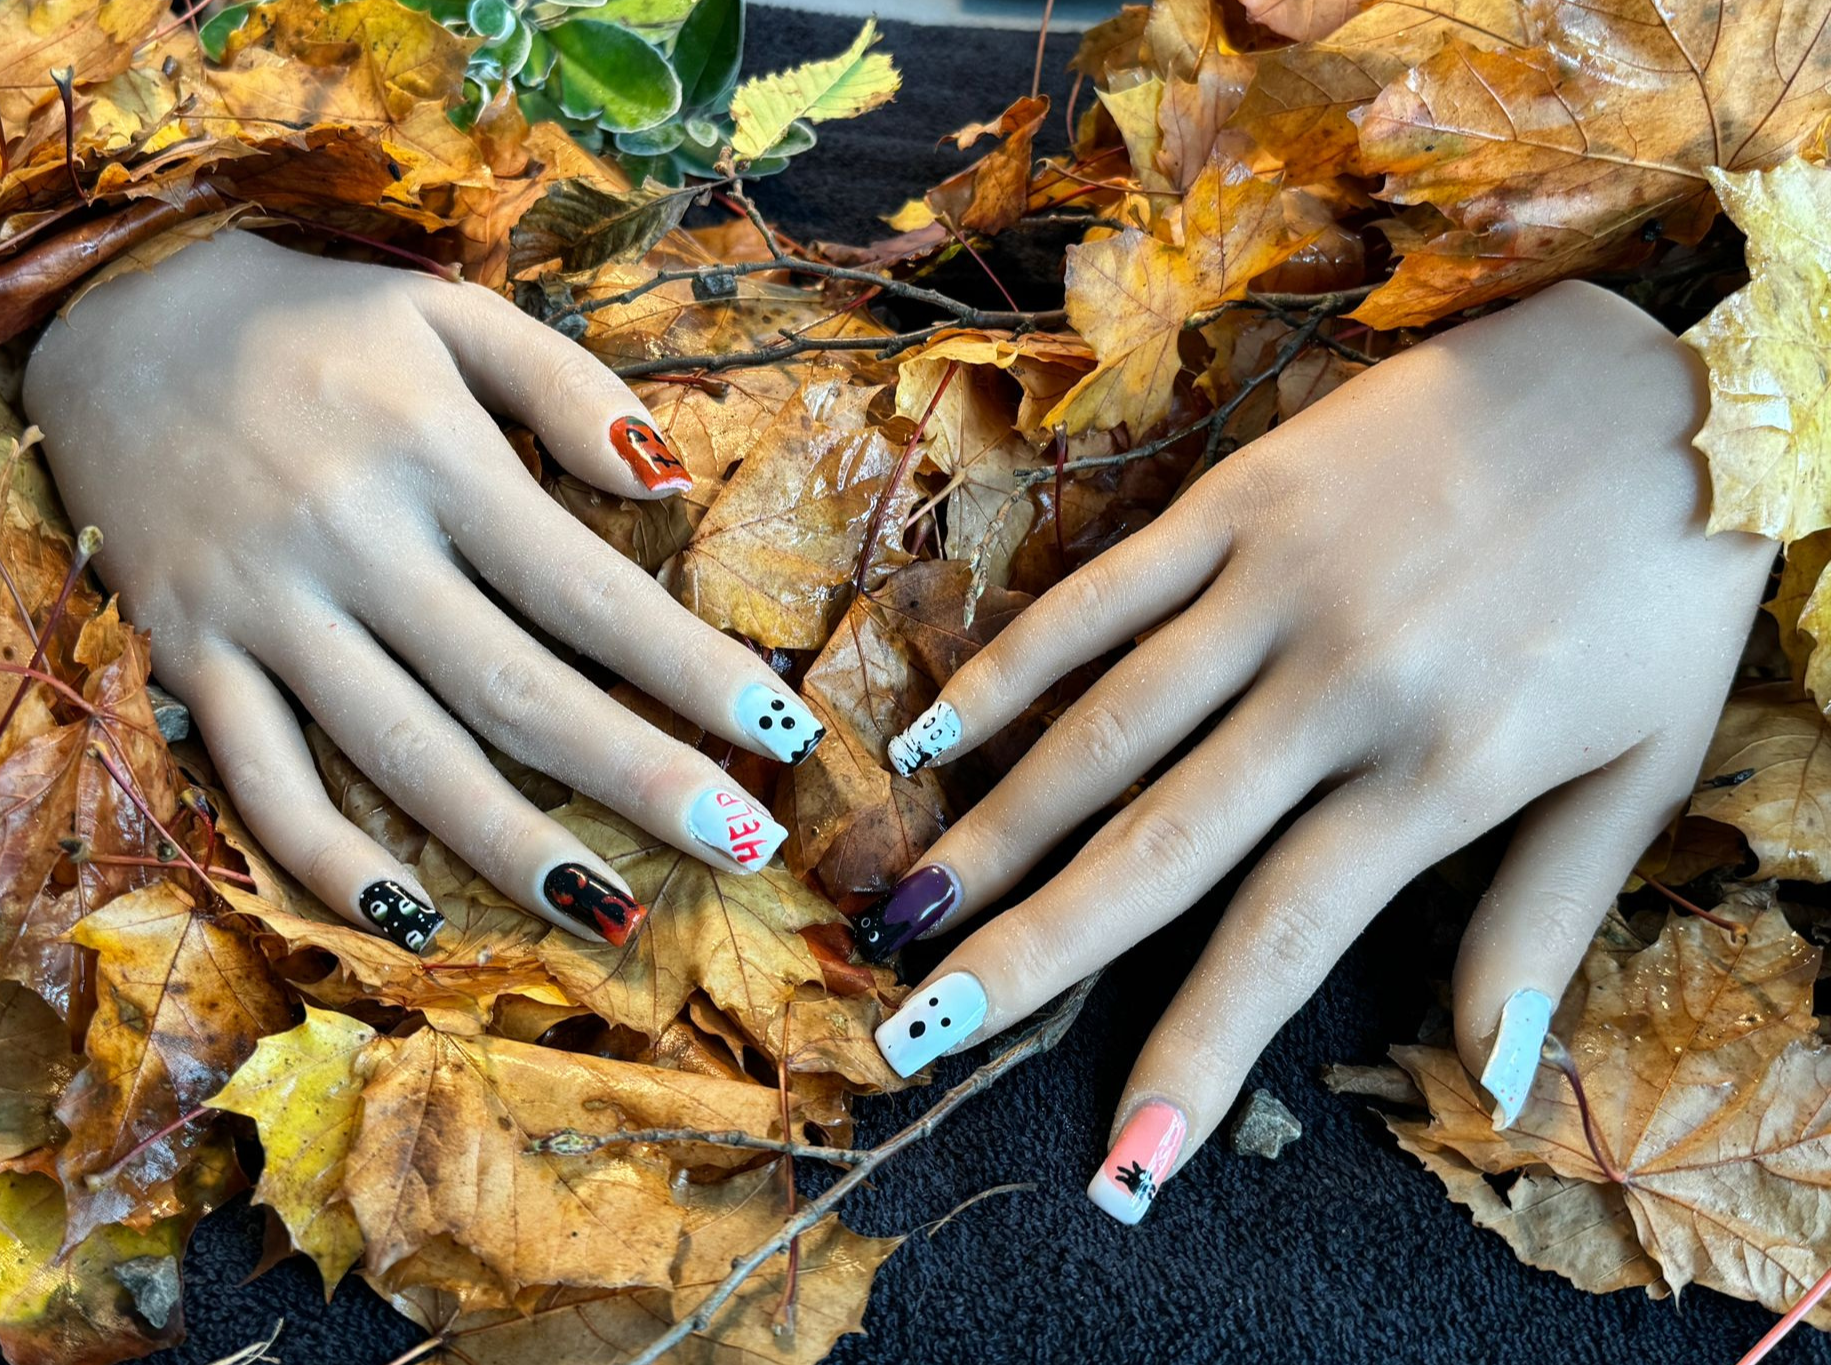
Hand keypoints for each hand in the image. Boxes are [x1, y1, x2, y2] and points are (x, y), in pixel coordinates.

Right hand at [22, 232, 819, 952]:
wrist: (112, 312)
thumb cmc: (311, 324)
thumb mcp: (448, 312)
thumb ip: (566, 385)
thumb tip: (669, 481)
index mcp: (433, 456)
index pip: (589, 588)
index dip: (691, 667)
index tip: (783, 729)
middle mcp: (354, 544)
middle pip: (516, 690)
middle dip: (638, 777)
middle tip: (744, 843)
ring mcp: (264, 612)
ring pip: (402, 756)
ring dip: (513, 846)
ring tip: (614, 912)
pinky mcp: (187, 658)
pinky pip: (258, 781)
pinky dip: (326, 858)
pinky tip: (410, 915)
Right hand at [857, 281, 1774, 1220]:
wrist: (1681, 372)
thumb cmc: (1664, 583)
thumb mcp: (1644, 768)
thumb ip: (1545, 920)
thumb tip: (1488, 1080)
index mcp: (1442, 771)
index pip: (1285, 941)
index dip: (1195, 1056)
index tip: (1120, 1159)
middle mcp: (1343, 689)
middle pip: (1159, 846)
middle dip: (1033, 953)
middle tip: (918, 1032)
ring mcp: (1282, 586)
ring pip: (1107, 728)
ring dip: (999, 825)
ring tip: (906, 908)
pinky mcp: (1247, 498)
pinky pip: (1106, 592)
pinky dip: (1016, 661)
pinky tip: (936, 729)